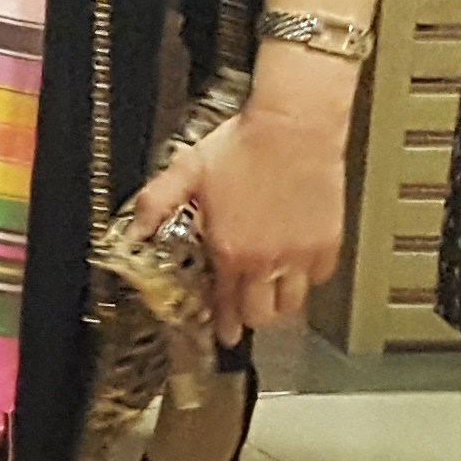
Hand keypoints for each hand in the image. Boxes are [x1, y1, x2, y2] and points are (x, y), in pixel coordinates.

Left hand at [129, 87, 346, 342]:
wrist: (293, 127)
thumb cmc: (243, 145)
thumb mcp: (187, 171)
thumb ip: (156, 204)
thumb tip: (133, 231)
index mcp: (229, 249)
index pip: (225, 305)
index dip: (224, 324)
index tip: (224, 333)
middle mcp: (265, 260)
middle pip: (261, 315)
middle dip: (250, 318)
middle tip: (245, 314)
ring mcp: (299, 254)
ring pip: (293, 303)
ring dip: (279, 303)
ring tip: (271, 296)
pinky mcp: (326, 242)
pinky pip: (318, 277)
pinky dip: (308, 277)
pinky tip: (297, 267)